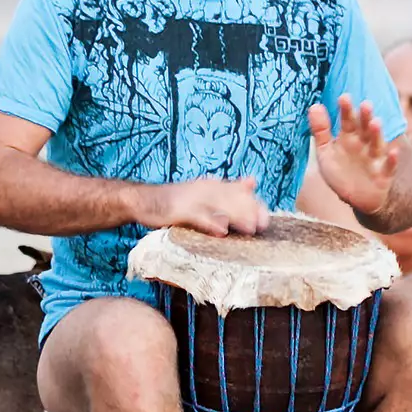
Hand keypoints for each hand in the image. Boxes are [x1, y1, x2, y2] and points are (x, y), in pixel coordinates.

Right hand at [150, 175, 270, 236]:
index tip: (267, 219)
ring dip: (236, 216)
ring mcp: (193, 198)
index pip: (240, 192)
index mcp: (213, 185)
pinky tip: (221, 230)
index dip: (255, 205)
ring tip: (251, 228)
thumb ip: (227, 190)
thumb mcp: (204, 194)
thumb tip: (252, 181)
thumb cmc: (176, 202)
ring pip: (219, 206)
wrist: (144, 200)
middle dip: (250, 211)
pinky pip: (198, 216)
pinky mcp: (180, 209)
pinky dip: (210, 222)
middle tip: (264, 225)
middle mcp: (206, 188)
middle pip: (233, 198)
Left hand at [308, 95, 400, 218]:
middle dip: (365, 118)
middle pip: (365, 130)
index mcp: (349, 138)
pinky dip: (392, 161)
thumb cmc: (341, 172)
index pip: (348, 121)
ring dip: (377, 135)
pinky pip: (389, 167)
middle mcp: (364, 145)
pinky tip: (394, 152)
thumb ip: (321, 130)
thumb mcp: (326, 152)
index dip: (346, 111)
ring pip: (377, 145)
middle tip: (365, 104)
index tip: (344, 97)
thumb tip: (314, 105)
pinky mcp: (383, 176)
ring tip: (376, 123)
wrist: (356, 198)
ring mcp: (374, 160)